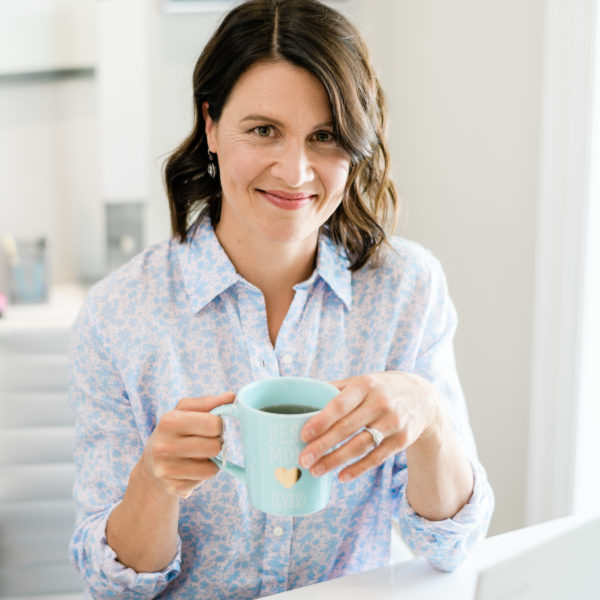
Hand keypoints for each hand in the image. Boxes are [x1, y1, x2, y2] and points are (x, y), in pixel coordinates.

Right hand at [139, 393, 234, 498]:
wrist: (151, 466)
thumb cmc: (174, 432)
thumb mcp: (185, 411)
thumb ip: (210, 402)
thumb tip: (232, 397)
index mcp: (169, 421)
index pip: (214, 424)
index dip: (218, 424)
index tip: (211, 426)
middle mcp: (164, 446)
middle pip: (215, 446)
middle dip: (216, 442)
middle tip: (206, 441)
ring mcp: (167, 469)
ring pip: (213, 466)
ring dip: (212, 459)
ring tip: (200, 454)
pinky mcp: (173, 487)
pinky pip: (205, 479)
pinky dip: (204, 473)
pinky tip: (192, 468)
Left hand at [299, 372, 440, 481]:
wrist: (424, 398)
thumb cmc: (382, 388)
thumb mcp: (363, 381)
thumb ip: (336, 388)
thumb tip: (303, 393)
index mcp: (365, 385)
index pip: (340, 404)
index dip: (321, 421)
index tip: (303, 435)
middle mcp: (380, 403)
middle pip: (347, 428)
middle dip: (323, 446)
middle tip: (303, 460)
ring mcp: (393, 422)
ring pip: (360, 446)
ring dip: (336, 460)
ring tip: (316, 470)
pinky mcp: (402, 440)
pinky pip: (376, 458)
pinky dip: (358, 468)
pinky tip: (341, 476)